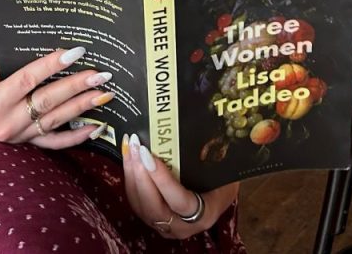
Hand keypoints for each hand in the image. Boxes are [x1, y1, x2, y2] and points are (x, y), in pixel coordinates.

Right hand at [0, 46, 112, 149]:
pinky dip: (75, 137)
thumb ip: (7, 55)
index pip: (29, 80)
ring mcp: (16, 136)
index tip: (76, 52)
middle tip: (101, 74)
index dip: (53, 65)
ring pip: (55, 121)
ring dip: (82, 108)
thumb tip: (43, 41)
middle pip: (47, 102)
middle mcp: (5, 123)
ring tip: (105, 95)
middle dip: (76, 86)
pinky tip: (96, 128)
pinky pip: (53, 143)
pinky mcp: (22, 142)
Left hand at [122, 134, 237, 238]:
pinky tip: (128, 156)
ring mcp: (166, 226)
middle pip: (155, 208)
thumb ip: (210, 157)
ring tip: (129, 147)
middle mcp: (183, 226)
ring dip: (132, 175)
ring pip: (141, 206)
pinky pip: (136, 202)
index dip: (162, 180)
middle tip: (135, 146)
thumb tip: (192, 124)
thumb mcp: (222, 170)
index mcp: (205, 214)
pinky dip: (130, 179)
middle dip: (141, 176)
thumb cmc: (223, 180)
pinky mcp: (152, 219)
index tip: (147, 154)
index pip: (180, 202)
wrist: (219, 198)